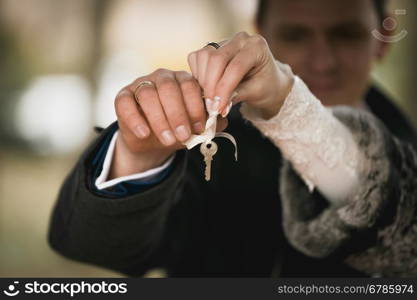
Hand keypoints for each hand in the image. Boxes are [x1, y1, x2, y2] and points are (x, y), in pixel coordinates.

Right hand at [110, 69, 227, 177]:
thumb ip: (208, 123)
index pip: (191, 85)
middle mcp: (162, 78)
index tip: (199, 128)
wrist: (150, 141)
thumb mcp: (193, 128)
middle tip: (184, 135)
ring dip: (159, 119)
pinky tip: (144, 134)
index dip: (195, 107)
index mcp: (183, 81)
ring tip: (167, 139)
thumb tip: (223, 120)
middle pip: (169, 88)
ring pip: (148, 94)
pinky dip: (135, 119)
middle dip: (178, 114)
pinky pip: (125, 103)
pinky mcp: (122, 96)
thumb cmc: (176, 130)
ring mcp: (141, 84)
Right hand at [188, 32, 292, 118]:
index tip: (218, 108)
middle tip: (211, 106)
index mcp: (257, 46)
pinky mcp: (212, 47)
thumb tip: (218, 103)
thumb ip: (238, 95)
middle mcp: (240, 39)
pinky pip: (197, 58)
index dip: (224, 89)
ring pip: (204, 56)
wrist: (266, 81)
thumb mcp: (256, 93)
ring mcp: (224, 41)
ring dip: (203, 80)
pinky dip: (198, 75)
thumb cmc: (265, 87)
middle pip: (216, 59)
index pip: (235, 67)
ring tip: (210, 98)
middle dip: (211, 86)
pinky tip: (206, 87)